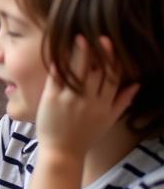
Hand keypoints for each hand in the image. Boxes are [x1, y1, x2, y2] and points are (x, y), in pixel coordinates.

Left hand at [36, 36, 138, 157]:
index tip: (111, 44)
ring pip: (77, 73)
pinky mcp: (51, 100)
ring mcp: (69, 100)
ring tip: (79, 38)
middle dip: (99, 53)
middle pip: (96, 73)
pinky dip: (58, 67)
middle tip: (98, 36)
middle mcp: (89, 101)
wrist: (62, 153)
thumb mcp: (108, 120)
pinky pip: (56, 80)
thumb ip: (122, 102)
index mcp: (104, 105)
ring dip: (79, 55)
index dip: (112, 60)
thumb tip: (136, 84)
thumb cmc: (86, 136)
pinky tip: (58, 54)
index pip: (112, 78)